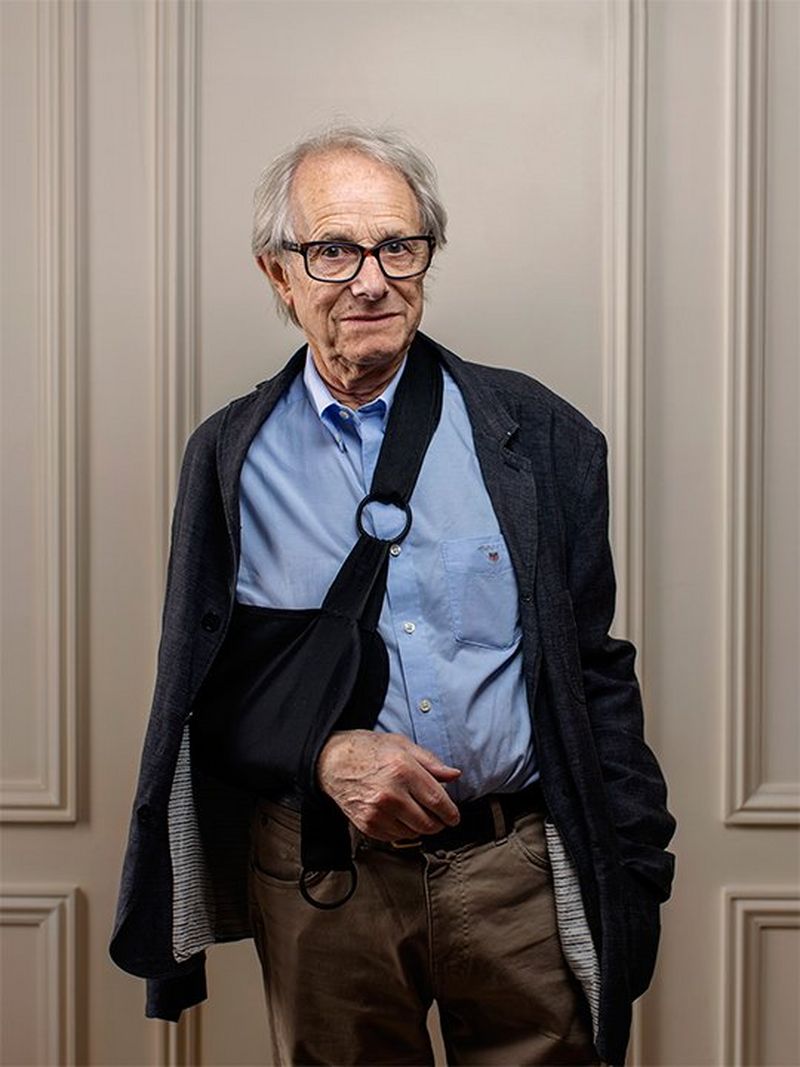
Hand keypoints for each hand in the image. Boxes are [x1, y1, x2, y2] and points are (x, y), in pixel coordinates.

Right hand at [316, 730, 461, 841]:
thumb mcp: (402, 745)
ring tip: (415, 812)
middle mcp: (391, 794)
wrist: (332, 761)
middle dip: (439, 822)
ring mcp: (378, 812)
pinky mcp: (367, 825)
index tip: (453, 816)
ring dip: (420, 827)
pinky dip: (403, 830)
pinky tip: (399, 816)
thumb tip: (454, 775)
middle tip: (438, 816)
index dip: (450, 813)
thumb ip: (431, 762)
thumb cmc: (367, 750)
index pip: (437, 801)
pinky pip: (396, 837)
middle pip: (428, 822)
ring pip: (414, 833)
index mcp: (403, 770)